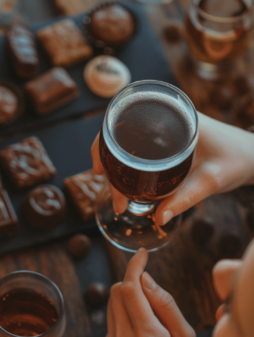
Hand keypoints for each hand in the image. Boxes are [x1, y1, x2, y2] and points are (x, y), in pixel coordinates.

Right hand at [91, 113, 253, 223]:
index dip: (104, 145)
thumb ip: (185, 199)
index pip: (124, 123)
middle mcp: (165, 120)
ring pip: (129, 146)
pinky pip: (140, 152)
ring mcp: (165, 131)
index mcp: (172, 117)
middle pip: (122, 137)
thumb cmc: (238, 161)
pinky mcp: (168, 142)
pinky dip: (129, 167)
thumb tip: (157, 218)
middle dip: (110, 166)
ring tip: (118, 197)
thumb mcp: (211, 181)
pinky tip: (126, 184)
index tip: (98, 170)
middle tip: (115, 198)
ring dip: (119, 169)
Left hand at [102, 249, 198, 336]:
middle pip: (116, 291)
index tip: (142, 254)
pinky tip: (139, 330)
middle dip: (131, 281)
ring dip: (126, 297)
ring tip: (148, 316)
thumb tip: (144, 278)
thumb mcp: (186, 336)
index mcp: (147, 336)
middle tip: (150, 290)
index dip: (134, 266)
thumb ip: (164, 303)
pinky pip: (111, 320)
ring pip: (111, 303)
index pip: (129, 288)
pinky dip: (123, 314)